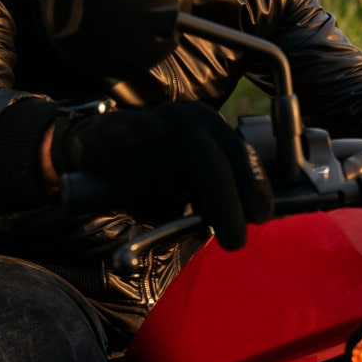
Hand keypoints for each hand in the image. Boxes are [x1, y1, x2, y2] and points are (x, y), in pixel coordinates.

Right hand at [51, 102, 272, 249]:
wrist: (100, 140)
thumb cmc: (156, 163)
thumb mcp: (189, 164)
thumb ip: (216, 185)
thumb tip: (247, 218)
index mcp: (208, 123)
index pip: (239, 153)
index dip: (253, 185)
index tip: (262, 215)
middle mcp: (183, 119)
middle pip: (211, 168)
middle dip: (226, 208)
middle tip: (235, 242)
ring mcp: (151, 128)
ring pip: (171, 187)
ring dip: (165, 208)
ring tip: (155, 201)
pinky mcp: (121, 141)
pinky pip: (138, 190)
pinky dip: (138, 203)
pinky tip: (133, 193)